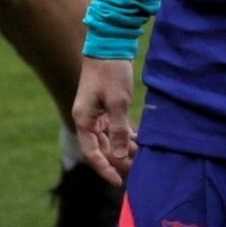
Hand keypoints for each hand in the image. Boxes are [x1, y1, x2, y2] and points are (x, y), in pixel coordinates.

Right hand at [73, 56, 137, 183]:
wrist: (110, 44)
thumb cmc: (110, 72)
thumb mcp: (117, 102)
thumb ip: (118, 130)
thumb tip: (120, 156)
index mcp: (84, 119)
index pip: (92, 153)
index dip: (105, 169)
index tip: (119, 182)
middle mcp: (87, 119)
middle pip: (102, 148)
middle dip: (118, 160)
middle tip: (137, 170)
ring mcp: (96, 113)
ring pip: (109, 139)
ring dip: (123, 147)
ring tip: (141, 156)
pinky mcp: (106, 106)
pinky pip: (114, 127)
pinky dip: (125, 135)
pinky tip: (139, 141)